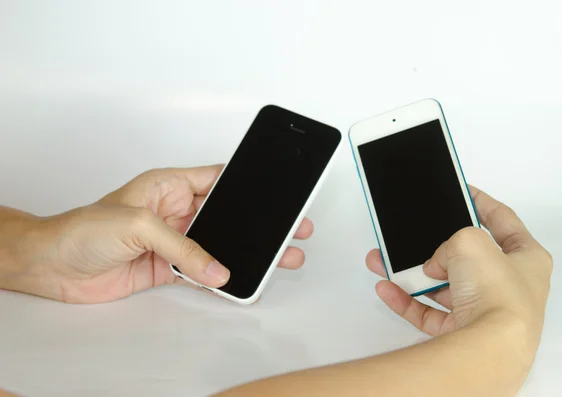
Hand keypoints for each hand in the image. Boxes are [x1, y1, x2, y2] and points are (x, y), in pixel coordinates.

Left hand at [19, 165, 312, 302]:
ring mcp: (174, 241)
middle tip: (289, 228)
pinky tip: (238, 279)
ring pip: (219, 245)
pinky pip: (202, 271)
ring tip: (277, 256)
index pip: (218, 179)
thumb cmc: (84, 228)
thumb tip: (216, 269)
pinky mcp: (168, 267)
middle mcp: (176, 211)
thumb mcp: (138, 224)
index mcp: (170, 185)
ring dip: (245, 252)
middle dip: (257, 222)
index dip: (247, 184)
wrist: (54, 266)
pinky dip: (219, 277)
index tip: (275, 191)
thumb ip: (182, 247)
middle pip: (227, 215)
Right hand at [366, 186, 552, 337]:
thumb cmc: (498, 293)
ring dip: (413, 274)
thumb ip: (450, 240)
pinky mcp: (461, 332)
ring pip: (441, 286)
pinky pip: (427, 312)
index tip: (463, 191)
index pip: (503, 221)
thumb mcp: (470, 240)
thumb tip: (435, 263)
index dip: (482, 203)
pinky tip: (386, 287)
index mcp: (527, 258)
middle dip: (434, 246)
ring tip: (385, 261)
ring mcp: (484, 310)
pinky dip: (406, 300)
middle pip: (465, 258)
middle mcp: (508, 286)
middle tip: (416, 234)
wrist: (489, 346)